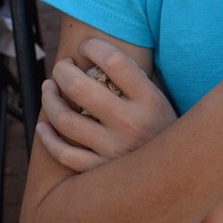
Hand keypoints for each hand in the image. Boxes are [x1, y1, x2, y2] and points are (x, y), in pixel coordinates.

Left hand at [36, 37, 176, 171]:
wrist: (179, 175)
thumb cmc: (164, 130)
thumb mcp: (162, 101)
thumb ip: (136, 80)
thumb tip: (100, 53)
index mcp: (150, 100)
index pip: (114, 61)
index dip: (93, 47)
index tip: (86, 47)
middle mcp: (131, 124)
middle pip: (79, 88)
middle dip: (62, 71)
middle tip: (61, 67)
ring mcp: (114, 150)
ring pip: (65, 120)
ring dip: (49, 99)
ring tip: (49, 89)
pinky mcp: (101, 172)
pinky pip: (64, 154)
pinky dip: (48, 138)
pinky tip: (43, 126)